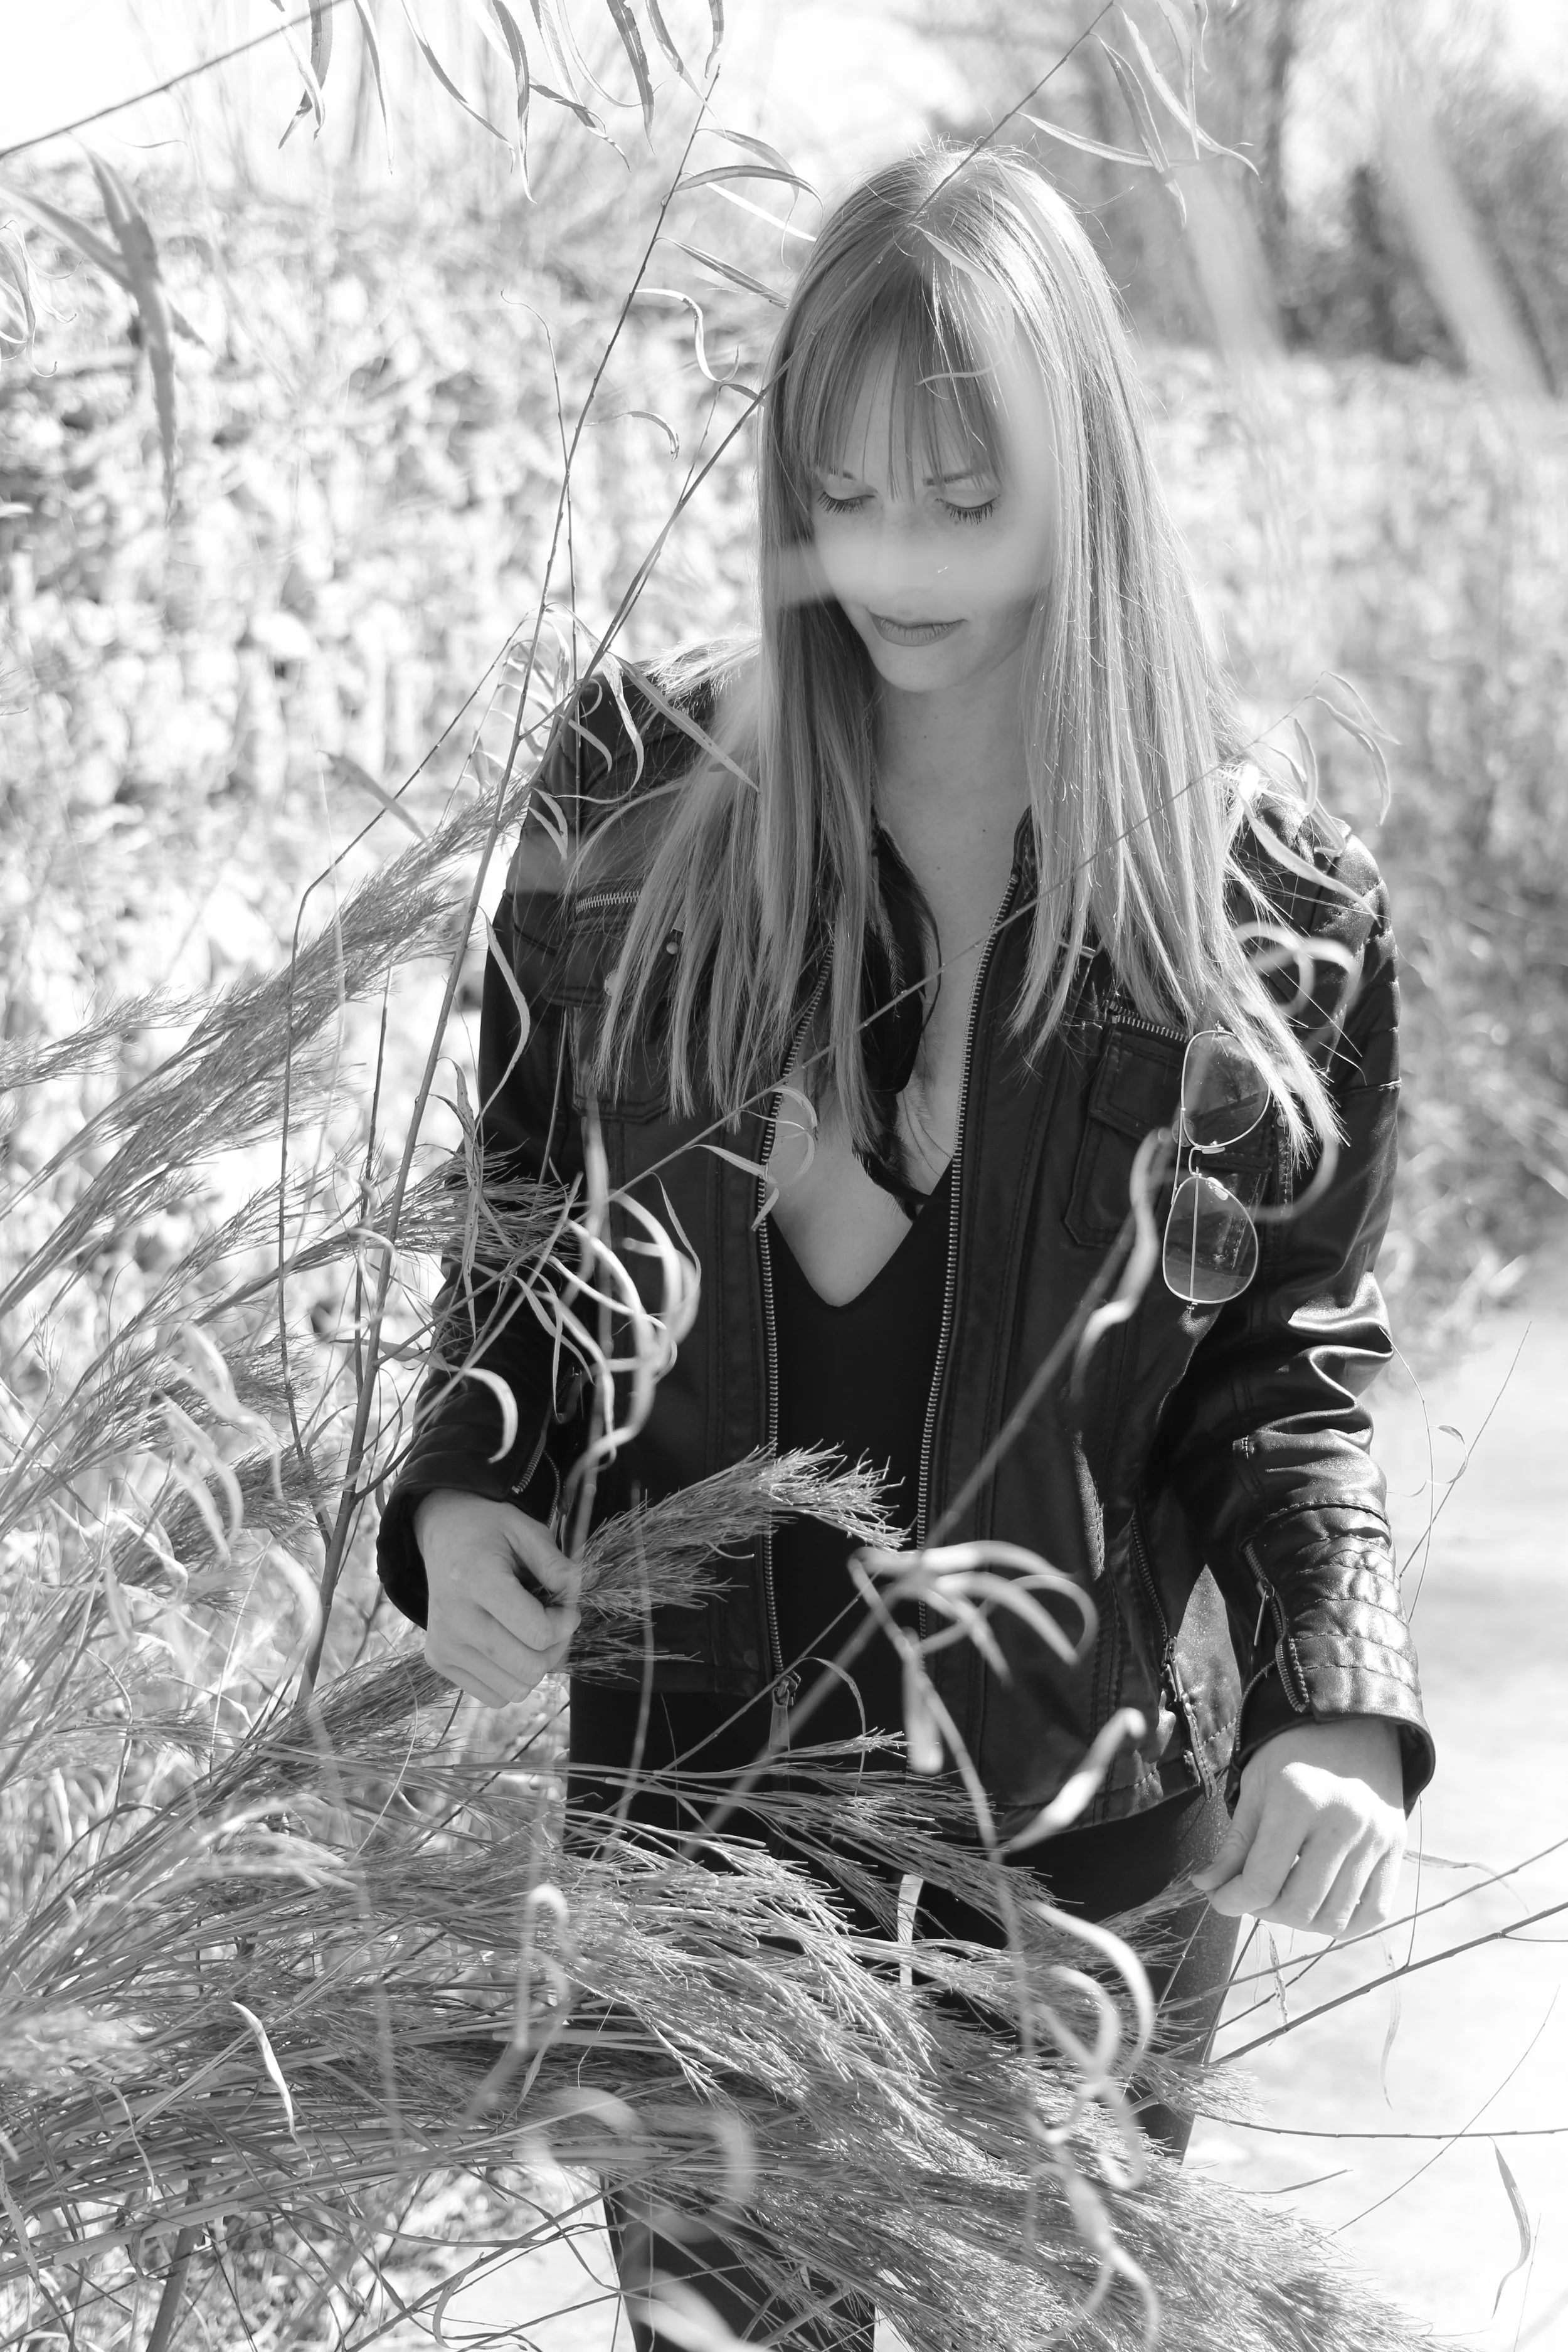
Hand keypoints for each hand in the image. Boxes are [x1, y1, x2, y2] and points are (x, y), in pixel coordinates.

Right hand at [415, 1489, 579, 1706]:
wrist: (442, 1535)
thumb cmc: (488, 1531)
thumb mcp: (525, 1528)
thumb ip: (554, 1562)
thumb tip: (577, 1592)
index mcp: (475, 1579)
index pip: (537, 1632)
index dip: (566, 1623)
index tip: (567, 1605)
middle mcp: (455, 1619)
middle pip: (529, 1667)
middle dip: (556, 1648)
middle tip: (556, 1622)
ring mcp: (444, 1645)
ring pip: (514, 1689)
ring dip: (536, 1665)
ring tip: (532, 1633)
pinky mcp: (439, 1661)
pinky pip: (494, 1695)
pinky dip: (512, 1677)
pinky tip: (510, 1645)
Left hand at [1191, 1717, 1405, 1941]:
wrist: (1353, 1723)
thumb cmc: (1293, 1751)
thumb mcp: (1255, 1786)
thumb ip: (1235, 1843)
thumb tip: (1207, 1886)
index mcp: (1298, 1801)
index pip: (1261, 1882)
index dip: (1232, 1901)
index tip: (1219, 1897)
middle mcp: (1342, 1823)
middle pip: (1298, 1907)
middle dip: (1264, 1912)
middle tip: (1252, 1894)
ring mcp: (1375, 1839)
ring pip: (1335, 1919)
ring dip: (1301, 1920)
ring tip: (1285, 1895)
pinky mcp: (1396, 1848)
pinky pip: (1375, 1912)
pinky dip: (1345, 1923)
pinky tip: (1322, 1903)